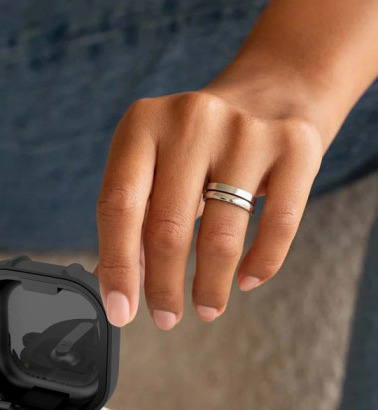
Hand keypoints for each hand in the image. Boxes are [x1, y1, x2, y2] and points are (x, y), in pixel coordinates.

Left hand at [96, 0, 377, 328]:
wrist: (270, 91)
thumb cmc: (195, 145)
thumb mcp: (151, 164)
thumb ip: (132, 217)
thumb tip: (115, 285)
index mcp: (141, 125)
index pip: (119, 207)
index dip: (117, 267)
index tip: (120, 311)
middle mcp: (190, 121)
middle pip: (168, 228)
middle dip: (163, 287)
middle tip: (165, 317)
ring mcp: (245, 131)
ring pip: (221, 235)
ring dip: (210, 286)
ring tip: (205, 308)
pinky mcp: (295, 146)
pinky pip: (278, 225)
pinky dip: (261, 264)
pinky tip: (246, 280)